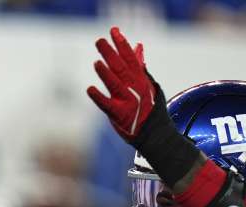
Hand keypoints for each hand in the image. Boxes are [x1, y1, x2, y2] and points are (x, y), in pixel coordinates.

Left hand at [86, 27, 159, 141]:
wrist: (156, 135)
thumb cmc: (150, 109)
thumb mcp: (148, 85)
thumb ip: (140, 67)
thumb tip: (138, 46)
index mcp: (140, 80)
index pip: (130, 58)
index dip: (122, 44)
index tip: (114, 31)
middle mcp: (134, 88)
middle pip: (120, 68)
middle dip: (110, 53)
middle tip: (99, 41)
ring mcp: (127, 102)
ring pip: (115, 84)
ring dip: (106, 73)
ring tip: (97, 62)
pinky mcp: (119, 115)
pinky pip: (107, 105)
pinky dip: (98, 97)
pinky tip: (89, 89)